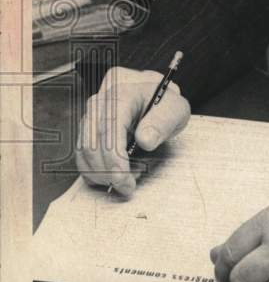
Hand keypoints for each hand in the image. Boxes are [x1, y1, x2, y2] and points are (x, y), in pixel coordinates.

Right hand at [75, 66, 190, 197]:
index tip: (125, 180)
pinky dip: (95, 171)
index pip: (109, 130)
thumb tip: (145, 140)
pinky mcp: (85, 129)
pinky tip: (114, 174)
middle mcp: (100, 104)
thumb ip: (162, 122)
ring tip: (125, 179)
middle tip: (127, 187)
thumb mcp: (174, 110)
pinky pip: (81, 155)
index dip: (114, 160)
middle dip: (107, 172)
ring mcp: (89, 116)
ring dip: (101, 174)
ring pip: (83, 152)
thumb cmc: (164, 104)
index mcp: (121, 95)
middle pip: (92, 145)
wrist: (153, 98)